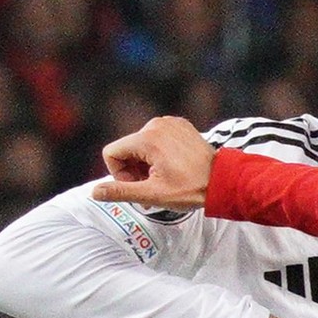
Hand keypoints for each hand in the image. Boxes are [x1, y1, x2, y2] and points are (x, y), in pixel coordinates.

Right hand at [94, 115, 214, 212]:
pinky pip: (157, 138)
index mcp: (147, 138)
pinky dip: (159, 153)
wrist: (223, 181)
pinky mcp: (179, 124)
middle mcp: (156, 124)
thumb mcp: (153, 194)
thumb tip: (94, 192)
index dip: (119, 174)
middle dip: (134, 170)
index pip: (112, 153)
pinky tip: (173, 167)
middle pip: (127, 148)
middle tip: (153, 186)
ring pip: (141, 144)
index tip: (139, 186)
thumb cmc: (190, 189)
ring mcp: (169, 122)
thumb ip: (121, 192)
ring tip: (164, 178)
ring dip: (146, 163)